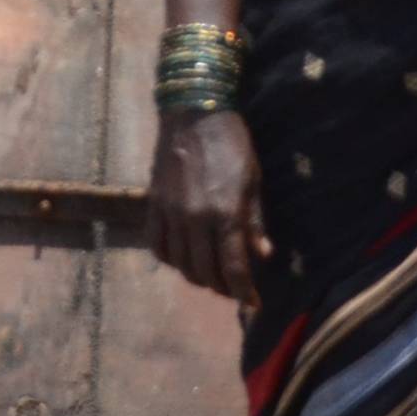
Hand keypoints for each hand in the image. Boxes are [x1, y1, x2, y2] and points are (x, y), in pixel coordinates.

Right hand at [147, 109, 270, 306]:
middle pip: (204, 273)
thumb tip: (263, 255)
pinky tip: (183, 256)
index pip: (234, 269)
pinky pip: (157, 245)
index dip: (244, 292)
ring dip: (197, 276)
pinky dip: (170, 259)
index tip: (253, 303)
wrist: (193, 112)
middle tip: (233, 286)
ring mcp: (170, 213)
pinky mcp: (153, 205)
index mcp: (225, 214)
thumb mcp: (253, 181)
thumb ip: (255, 222)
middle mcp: (195, 220)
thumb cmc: (232, 143)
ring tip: (210, 273)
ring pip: (180, 264)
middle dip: (221, 287)